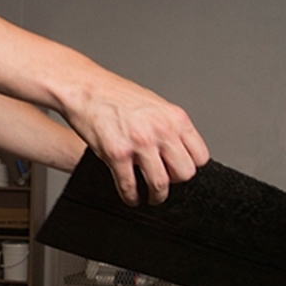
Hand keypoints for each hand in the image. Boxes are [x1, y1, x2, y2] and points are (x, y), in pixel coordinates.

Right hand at [60, 76, 208, 205]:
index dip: (190, 167)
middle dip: (175, 183)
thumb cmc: (115, 95)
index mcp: (174, 118)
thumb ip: (169, 127)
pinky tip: (130, 196)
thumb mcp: (155, 105)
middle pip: (184, 174)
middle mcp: (161, 130)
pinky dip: (131, 197)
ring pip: (160, 184)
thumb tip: (178, 152)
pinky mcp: (117, 154)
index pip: (200, 157)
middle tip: (166, 183)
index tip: (180, 171)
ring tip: (151, 197)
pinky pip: (129, 186)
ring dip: (156, 196)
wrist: (85, 88)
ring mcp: (139, 143)